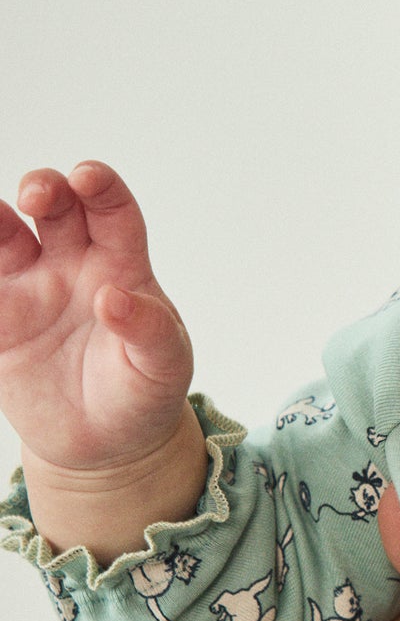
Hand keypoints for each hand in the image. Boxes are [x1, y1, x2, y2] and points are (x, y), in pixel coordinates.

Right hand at [0, 163, 191, 473]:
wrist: (106, 444)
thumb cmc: (144, 392)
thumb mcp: (164, 367)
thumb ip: (149, 331)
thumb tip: (114, 298)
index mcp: (121, 266)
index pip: (113, 212)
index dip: (101, 187)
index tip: (88, 176)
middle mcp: (72, 265)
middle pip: (56, 208)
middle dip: (45, 189)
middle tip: (38, 193)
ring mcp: (30, 289)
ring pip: (5, 237)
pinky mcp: (0, 319)